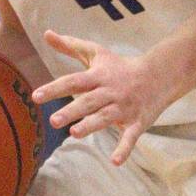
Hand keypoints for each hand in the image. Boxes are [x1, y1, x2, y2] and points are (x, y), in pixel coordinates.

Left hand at [32, 30, 175, 165]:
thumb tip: (47, 33)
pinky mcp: (137, 122)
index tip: (36, 96)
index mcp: (99, 76)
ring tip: (74, 133)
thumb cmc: (121, 66)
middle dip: (72, 110)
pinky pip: (130, 136)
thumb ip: (70, 46)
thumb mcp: (97, 53)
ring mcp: (124, 107)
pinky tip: (115, 161)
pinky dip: (124, 149)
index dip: (56, 88)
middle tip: (53, 120)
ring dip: (91, 125)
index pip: (74, 81)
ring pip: (106, 118)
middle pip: (89, 101)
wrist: (159, 75)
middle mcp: (111, 92)